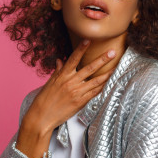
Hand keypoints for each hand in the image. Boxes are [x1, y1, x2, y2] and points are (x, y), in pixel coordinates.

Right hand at [15, 39, 116, 157]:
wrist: (41, 117)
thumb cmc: (44, 99)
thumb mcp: (50, 83)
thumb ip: (58, 71)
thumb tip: (60, 60)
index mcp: (62, 75)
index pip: (73, 58)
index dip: (81, 49)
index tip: (88, 40)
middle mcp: (70, 82)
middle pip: (89, 68)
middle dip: (102, 59)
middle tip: (113, 52)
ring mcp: (76, 92)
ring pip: (96, 81)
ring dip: (107, 74)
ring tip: (116, 68)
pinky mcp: (80, 102)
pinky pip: (94, 93)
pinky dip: (102, 88)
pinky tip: (109, 83)